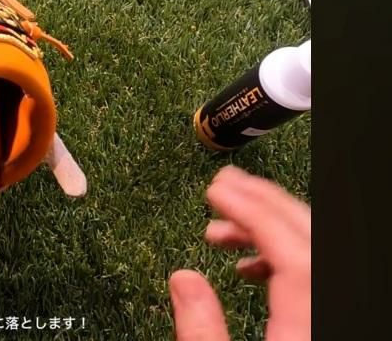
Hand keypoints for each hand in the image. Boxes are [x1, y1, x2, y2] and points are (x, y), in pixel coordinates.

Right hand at [170, 165, 310, 340]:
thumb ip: (202, 329)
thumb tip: (183, 278)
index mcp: (305, 328)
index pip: (292, 254)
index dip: (253, 213)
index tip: (216, 190)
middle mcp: (322, 314)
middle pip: (308, 238)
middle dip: (264, 202)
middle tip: (224, 182)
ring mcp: (324, 313)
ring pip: (309, 248)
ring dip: (267, 228)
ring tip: (218, 227)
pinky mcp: (318, 318)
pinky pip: (308, 270)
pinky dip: (280, 255)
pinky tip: (245, 264)